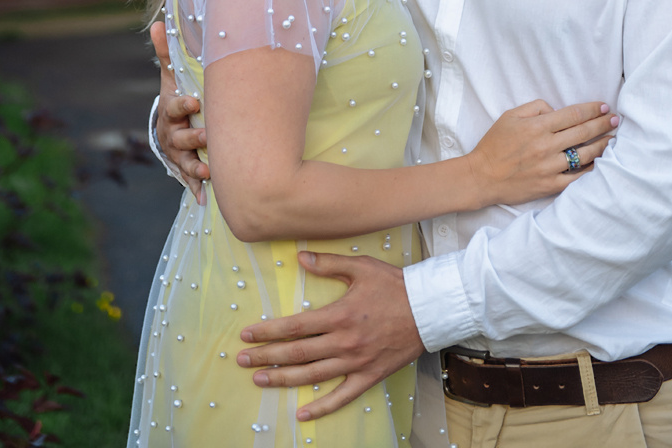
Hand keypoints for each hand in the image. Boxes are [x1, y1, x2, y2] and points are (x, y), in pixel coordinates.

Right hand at [150, 20, 209, 200]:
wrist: (170, 127)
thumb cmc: (177, 96)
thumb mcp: (172, 76)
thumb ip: (167, 52)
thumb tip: (159, 23)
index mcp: (171, 111)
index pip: (174, 107)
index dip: (182, 105)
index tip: (194, 101)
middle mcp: (172, 135)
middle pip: (180, 137)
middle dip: (193, 137)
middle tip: (208, 135)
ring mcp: (179, 154)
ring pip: (185, 162)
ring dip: (196, 166)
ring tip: (210, 169)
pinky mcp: (186, 169)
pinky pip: (190, 180)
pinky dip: (197, 188)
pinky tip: (206, 198)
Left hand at [236, 251, 422, 419]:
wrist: (429, 309)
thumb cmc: (395, 285)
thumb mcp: (361, 267)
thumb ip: (328, 263)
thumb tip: (300, 257)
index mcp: (339, 315)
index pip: (294, 326)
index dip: (268, 332)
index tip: (247, 336)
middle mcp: (343, 342)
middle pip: (297, 353)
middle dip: (266, 357)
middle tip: (242, 361)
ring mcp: (356, 362)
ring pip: (312, 376)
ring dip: (284, 380)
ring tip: (261, 380)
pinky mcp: (369, 376)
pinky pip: (341, 396)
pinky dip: (321, 408)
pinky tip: (302, 414)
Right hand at [468, 99, 617, 206]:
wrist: (483, 176)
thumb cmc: (495, 144)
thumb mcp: (510, 116)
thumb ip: (535, 108)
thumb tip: (556, 110)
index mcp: (537, 126)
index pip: (573, 115)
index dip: (592, 110)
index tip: (604, 107)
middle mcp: (547, 146)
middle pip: (583, 132)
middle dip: (603, 124)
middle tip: (616, 119)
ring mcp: (550, 167)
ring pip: (585, 154)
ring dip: (602, 145)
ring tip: (613, 138)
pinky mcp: (550, 185)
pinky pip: (577, 177)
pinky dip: (592, 169)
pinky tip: (601, 163)